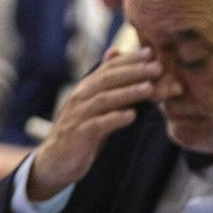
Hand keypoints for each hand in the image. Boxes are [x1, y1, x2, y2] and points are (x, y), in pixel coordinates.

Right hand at [28, 49, 159, 197]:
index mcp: (86, 89)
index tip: (152, 53)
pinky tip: (131, 116)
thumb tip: (115, 51)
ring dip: (128, 93)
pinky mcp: (79, 136)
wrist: (55, 161)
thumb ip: (105, 80)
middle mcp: (80, 98)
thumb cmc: (80, 130)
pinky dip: (114, 119)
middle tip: (157, 67)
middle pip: (108, 80)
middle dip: (133, 72)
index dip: (129, 59)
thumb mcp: (92, 103)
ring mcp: (78, 116)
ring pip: (104, 100)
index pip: (108, 69)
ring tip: (149, 88)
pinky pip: (97, 125)